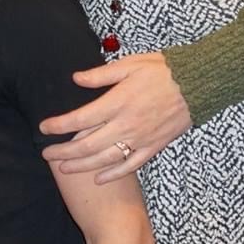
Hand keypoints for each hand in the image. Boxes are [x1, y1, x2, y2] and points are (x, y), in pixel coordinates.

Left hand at [40, 52, 192, 182]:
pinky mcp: (154, 146)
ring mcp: (141, 138)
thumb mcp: (130, 64)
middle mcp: (126, 124)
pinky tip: (98, 179)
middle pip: (87, 144)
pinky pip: (131, 165)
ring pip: (105, 158)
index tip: (44, 128)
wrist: (199, 83)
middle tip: (46, 154)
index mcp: (118, 102)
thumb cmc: (163, 70)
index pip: (80, 118)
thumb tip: (75, 79)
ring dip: (81, 165)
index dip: (59, 125)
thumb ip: (101, 74)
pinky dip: (113, 174)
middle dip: (63, 151)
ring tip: (63, 168)